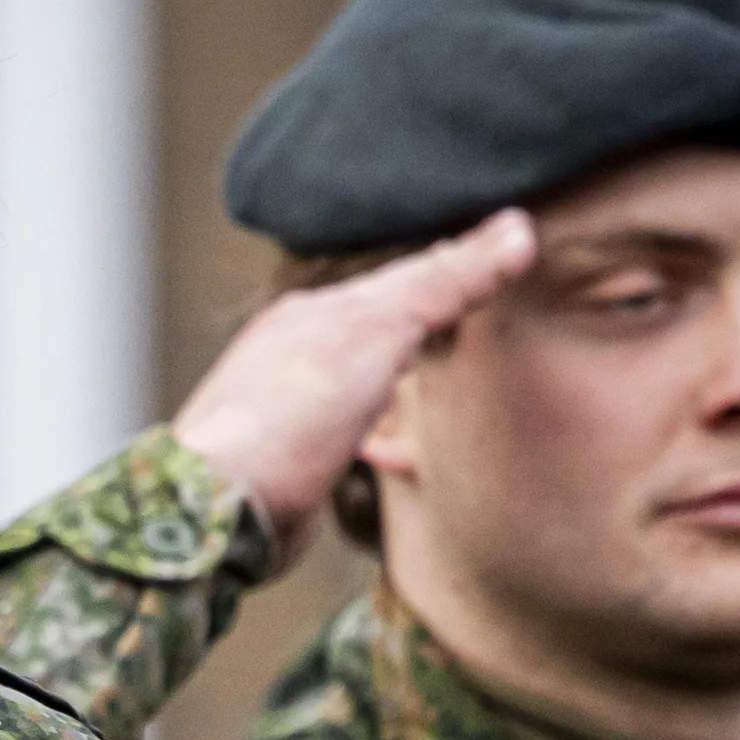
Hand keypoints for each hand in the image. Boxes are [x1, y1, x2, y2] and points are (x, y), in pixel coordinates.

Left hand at [167, 209, 538, 569]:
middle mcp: (296, 350)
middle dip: (428, 306)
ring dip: (403, 357)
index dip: (456, 264)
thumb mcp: (377, 332)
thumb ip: (441, 284)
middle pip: (380, 317)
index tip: (509, 249)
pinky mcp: (296, 459)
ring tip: (446, 348)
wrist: (224, 510)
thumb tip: (514, 230)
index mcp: (311, 310)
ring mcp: (291, 406)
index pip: (401, 275)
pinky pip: (352, 420)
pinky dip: (381, 410)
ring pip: (364, 367)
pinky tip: (389, 422)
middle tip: (484, 290)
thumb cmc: (289, 418)